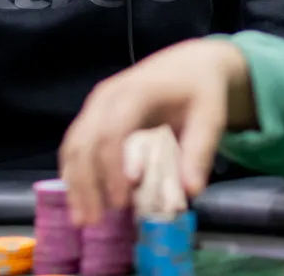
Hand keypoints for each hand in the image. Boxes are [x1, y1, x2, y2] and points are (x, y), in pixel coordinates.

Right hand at [59, 39, 253, 225]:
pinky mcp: (92, 114)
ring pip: (73, 143)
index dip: (112, 168)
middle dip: (85, 183)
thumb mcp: (210, 117)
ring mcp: (95, 104)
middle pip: (84, 141)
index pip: (112, 131)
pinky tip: (78, 198)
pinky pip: (74, 143)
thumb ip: (200, 152)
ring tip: (81, 218)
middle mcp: (106, 96)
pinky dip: (73, 171)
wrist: (189, 63)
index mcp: (135, 93)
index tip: (121, 202)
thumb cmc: (199, 89)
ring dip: (74, 182)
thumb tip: (191, 192)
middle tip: (92, 221)